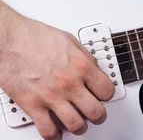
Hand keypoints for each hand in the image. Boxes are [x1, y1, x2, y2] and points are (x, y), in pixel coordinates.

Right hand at [0, 2, 114, 139]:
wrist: (11, 40)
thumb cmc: (35, 37)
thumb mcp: (69, 40)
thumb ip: (84, 57)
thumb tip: (93, 68)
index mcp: (81, 65)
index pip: (106, 90)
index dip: (107, 95)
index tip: (104, 96)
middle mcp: (69, 83)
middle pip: (95, 112)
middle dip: (98, 115)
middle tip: (96, 114)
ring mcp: (52, 96)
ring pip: (76, 125)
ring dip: (79, 127)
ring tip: (78, 124)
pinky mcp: (33, 106)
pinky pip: (48, 131)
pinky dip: (55, 136)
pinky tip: (57, 132)